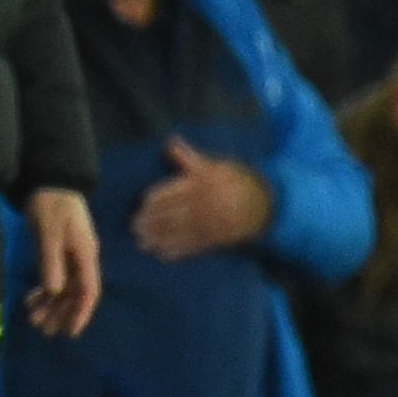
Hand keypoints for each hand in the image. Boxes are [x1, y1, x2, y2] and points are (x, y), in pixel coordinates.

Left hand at [24, 187, 100, 337]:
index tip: (70, 331)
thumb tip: (54, 291)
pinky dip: (43, 290)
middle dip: (61, 313)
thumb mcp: (49, 233)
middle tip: (43, 330)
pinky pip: (54, 278)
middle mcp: (81, 259)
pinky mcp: (57, 253)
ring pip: (63, 288)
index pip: (89, 291)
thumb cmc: (52, 205)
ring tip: (34, 320)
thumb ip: (51, 261)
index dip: (81, 313)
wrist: (48, 182)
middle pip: (75, 294)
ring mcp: (70, 257)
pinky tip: (30, 300)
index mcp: (85, 255)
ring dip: (50, 305)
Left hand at [131, 139, 271, 262]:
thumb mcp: (214, 165)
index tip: (141, 205)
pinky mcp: (216, 238)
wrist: (262, 203)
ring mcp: (210, 223)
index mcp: (200, 184)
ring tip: (142, 243)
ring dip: (159, 238)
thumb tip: (171, 142)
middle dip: (151, 222)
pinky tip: (161, 255)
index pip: (171, 193)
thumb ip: (189, 158)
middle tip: (134, 227)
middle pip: (171, 214)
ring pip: (179, 231)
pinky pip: (193, 246)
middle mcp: (203, 205)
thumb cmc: (233, 180)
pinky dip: (176, 251)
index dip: (153, 201)